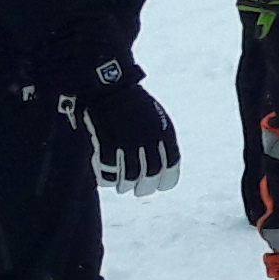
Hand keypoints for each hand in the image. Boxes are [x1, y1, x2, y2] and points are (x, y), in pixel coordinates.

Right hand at [66, 58, 180, 193]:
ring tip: (123, 187)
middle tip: (140, 191)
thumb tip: (165, 164)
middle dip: (146, 187)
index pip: (171, 166)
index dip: (166, 179)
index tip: (161, 186)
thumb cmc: (134, 104)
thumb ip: (162, 140)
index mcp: (164, 134)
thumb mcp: (157, 118)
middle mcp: (148, 142)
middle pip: (151, 176)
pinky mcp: (107, 146)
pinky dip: (108, 179)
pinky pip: (109, 172)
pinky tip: (107, 180)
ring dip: (126, 186)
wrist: (110, 89)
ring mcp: (128, 145)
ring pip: (130, 178)